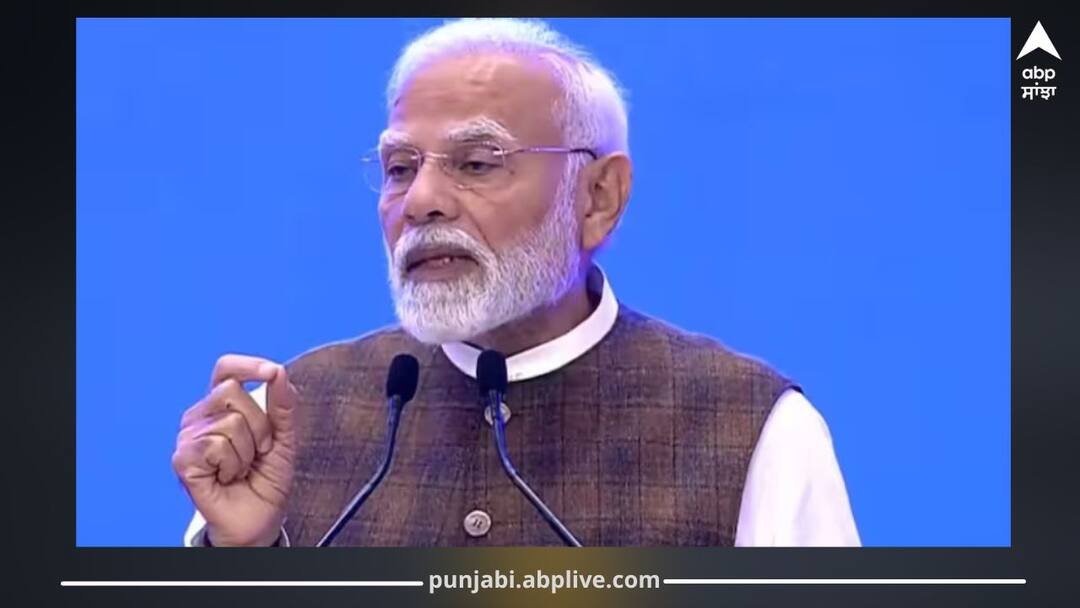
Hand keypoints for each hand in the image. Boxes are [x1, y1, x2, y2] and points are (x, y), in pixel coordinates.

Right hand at [172, 355, 297, 545]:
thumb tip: (278, 372)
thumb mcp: (285, 436)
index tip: (272, 371)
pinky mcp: (182, 459)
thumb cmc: (266, 477)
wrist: (261, 518)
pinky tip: (227, 476)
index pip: (226, 369)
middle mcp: (200, 416)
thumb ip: (283, 403)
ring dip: (248, 450)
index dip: (247, 365)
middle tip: (258, 450)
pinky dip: (232, 464)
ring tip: (242, 467)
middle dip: (259, 424)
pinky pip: (216, 445)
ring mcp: (188, 437)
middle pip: (231, 391)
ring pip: (229, 421)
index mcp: (221, 406)